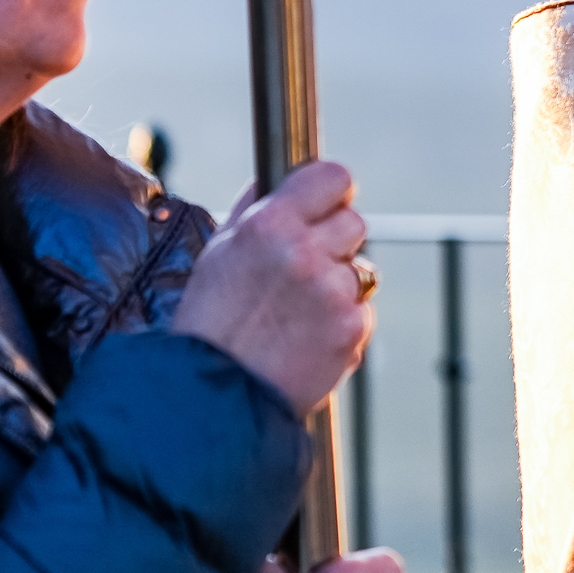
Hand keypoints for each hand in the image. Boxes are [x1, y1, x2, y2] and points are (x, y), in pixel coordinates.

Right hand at [173, 160, 371, 410]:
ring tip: (297, 312)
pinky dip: (343, 322)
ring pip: (360, 269)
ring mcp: (332, 291)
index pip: (334, 177)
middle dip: (334, 242)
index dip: (332, 191)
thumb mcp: (219, 252)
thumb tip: (277, 179)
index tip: (327, 203)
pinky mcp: (352, 327)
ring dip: (339, 284)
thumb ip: (254, 210)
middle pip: (354, 222)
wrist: (213, 395)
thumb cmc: (211, 325)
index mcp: (269, 224)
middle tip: (303, 270)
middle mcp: (305, 251)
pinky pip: (362, 310)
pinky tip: (307, 337)